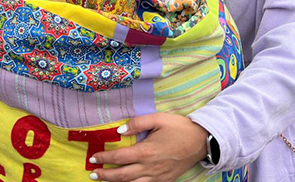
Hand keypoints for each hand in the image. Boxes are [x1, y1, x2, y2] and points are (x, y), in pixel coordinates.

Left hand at [90, 113, 207, 181]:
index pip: (119, 157)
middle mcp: (149, 167)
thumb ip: (137, 123)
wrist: (201, 142)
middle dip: (105, 175)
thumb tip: (119, 130)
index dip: (104, 158)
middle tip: (93, 174)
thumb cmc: (179, 128)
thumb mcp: (158, 119)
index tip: (93, 157)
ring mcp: (157, 177)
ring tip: (104, 181)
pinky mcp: (164, 181)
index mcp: (146, 151)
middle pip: (121, 176)